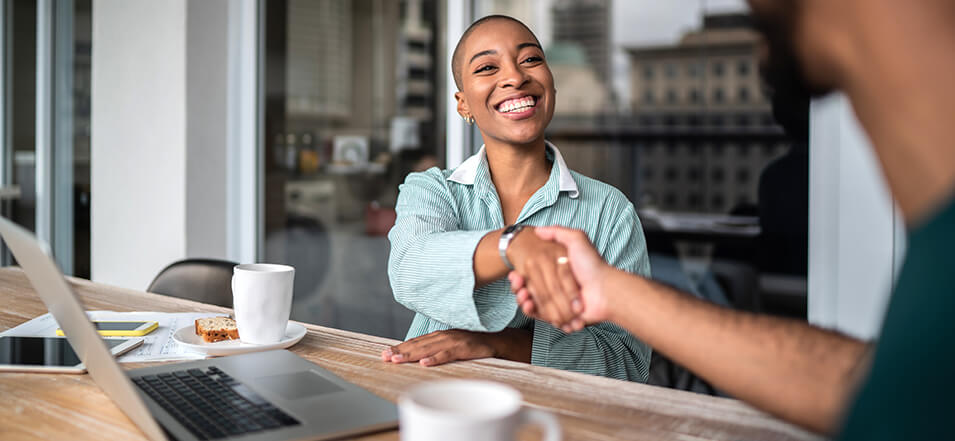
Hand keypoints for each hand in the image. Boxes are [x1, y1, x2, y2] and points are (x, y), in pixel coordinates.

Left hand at [380, 328, 530, 366]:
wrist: (499, 340)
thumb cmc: (474, 345)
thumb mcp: (453, 344)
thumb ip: (437, 348)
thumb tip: (419, 357)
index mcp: (440, 335)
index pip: (416, 342)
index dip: (400, 347)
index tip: (384, 353)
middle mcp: (445, 335)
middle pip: (418, 344)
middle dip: (400, 351)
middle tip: (385, 357)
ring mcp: (455, 340)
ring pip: (429, 348)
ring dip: (412, 354)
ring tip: (397, 360)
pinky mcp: (466, 348)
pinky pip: (448, 354)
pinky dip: (436, 358)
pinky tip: (424, 363)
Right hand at [509, 226, 613, 329]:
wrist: (605, 290)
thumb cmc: (592, 265)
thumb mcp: (577, 240)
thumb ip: (558, 232)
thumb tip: (538, 229)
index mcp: (557, 273)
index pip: (532, 276)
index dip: (521, 276)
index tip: (515, 273)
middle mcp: (557, 288)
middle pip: (530, 290)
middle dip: (519, 287)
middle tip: (516, 282)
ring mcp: (558, 303)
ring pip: (532, 303)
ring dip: (523, 299)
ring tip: (521, 293)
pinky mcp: (560, 317)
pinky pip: (541, 316)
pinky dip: (532, 311)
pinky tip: (528, 303)